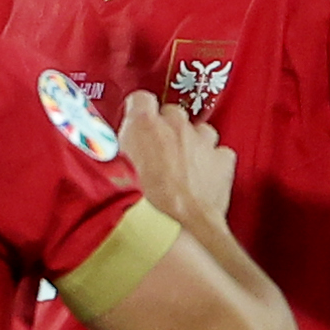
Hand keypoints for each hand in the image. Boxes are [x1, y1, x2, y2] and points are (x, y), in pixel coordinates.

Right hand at [117, 92, 238, 232]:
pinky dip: (213, 162)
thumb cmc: (141, 207)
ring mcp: (202, 142)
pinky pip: (220, 153)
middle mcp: (175, 126)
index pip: (141, 100)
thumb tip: (107, 154)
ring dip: (191, 144)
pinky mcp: (222, 161)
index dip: (138, 113)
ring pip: (199, 131)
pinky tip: (204, 177)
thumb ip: (113, 154)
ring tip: (181, 168)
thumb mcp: (112, 175)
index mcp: (143, 124)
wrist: (176, 230)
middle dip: (165, 131)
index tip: (136, 127)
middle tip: (156, 156)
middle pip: (172, 115)